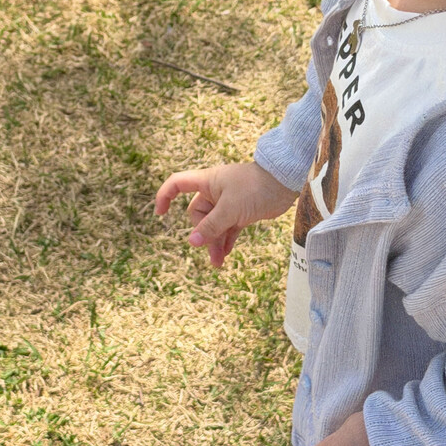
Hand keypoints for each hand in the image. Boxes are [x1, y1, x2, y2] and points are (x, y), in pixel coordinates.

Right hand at [155, 162, 296, 267]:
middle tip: (212, 248)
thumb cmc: (255, 188)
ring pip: (214, 225)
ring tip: (218, 264)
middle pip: (197, 214)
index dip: (165, 196)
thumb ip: (211, 226)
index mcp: (206, 182)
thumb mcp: (230, 209)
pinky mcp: (241, 212)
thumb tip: (191, 242)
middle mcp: (214, 192)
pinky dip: (226, 240)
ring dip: (214, 243)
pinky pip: (228, 228)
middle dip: (203, 233)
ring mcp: (228, 202)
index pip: (177, 184)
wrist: (285, 182)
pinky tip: (225, 254)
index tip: (160, 214)